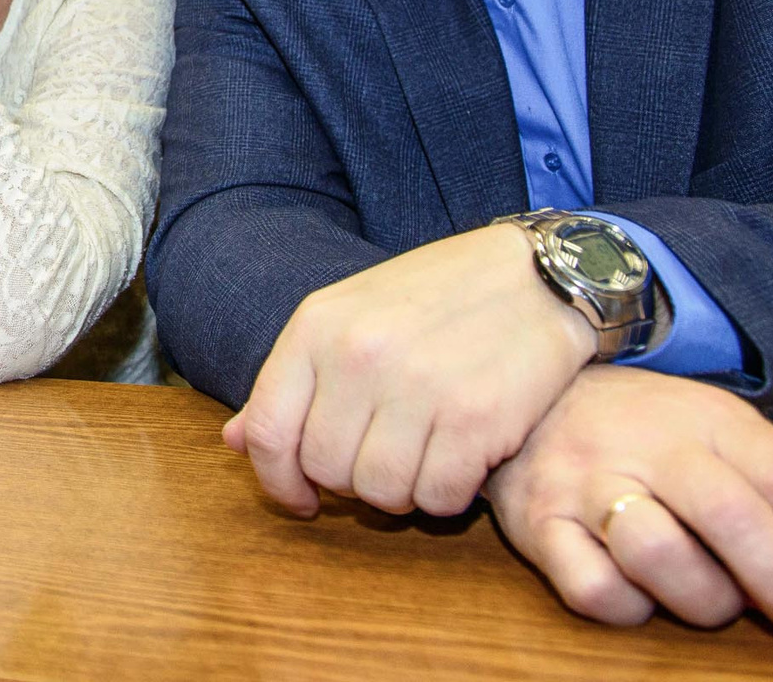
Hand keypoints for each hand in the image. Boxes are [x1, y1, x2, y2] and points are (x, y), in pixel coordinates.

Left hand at [223, 224, 593, 518]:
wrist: (538, 274)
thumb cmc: (438, 296)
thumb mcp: (349, 316)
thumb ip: (294, 381)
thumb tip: (234, 443)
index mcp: (317, 326)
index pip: (268, 430)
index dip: (277, 480)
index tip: (300, 498)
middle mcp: (360, 356)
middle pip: (326, 469)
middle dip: (349, 483)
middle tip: (383, 461)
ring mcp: (418, 388)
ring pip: (379, 491)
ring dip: (399, 492)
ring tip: (421, 458)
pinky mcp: (476, 419)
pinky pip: (438, 497)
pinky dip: (446, 495)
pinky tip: (459, 461)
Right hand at [487, 365, 772, 662]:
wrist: (530, 392)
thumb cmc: (652, 434)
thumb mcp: (737, 444)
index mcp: (710, 420)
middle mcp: (648, 444)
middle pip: (732, 516)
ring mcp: (586, 481)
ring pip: (657, 552)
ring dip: (704, 598)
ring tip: (717, 603)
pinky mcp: (538, 523)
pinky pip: (591, 587)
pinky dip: (629, 606)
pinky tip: (640, 593)